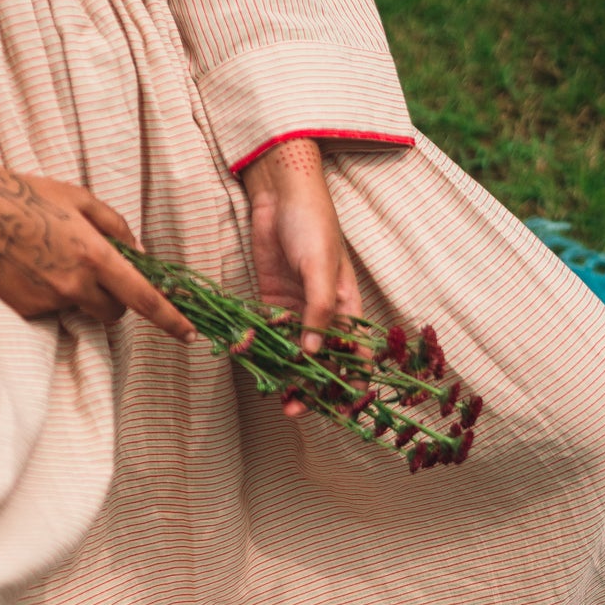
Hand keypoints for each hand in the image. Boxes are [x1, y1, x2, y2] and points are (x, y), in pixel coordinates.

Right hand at [0, 115, 194, 344]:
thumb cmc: (24, 194)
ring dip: (79, 294)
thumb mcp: (78, 198)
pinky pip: (50, 309)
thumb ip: (116, 226)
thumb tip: (140, 253)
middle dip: (116, 300)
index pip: (143, 298)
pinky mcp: (24, 310)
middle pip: (114, 314)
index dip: (170, 319)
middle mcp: (73, 284)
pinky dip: (48, 293)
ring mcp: (47, 301)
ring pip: (80, 310)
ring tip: (51, 258)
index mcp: (93, 253)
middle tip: (98, 272)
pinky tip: (28, 265)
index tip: (189, 335)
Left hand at [240, 137, 360, 415]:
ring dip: (283, 373)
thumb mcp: (320, 268)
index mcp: (349, 308)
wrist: (281, 194)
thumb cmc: (313, 225)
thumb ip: (319, 311)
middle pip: (321, 362)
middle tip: (294, 410)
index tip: (338, 409)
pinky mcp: (271, 302)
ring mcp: (297, 310)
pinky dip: (259, 346)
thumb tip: (313, 353)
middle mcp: (324, 314)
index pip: (356, 355)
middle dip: (310, 388)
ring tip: (271, 394)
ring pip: (292, 354)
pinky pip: (267, 333)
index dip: (350, 384)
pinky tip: (247, 354)